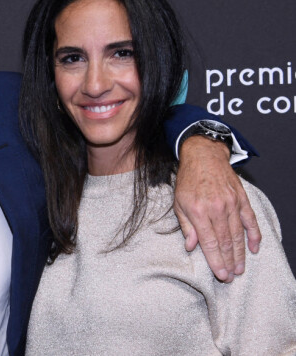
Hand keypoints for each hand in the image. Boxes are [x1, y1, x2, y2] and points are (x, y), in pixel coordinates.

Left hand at [174, 136, 260, 281]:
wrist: (203, 156)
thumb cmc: (188, 180)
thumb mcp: (178, 202)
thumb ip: (186, 226)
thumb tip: (191, 247)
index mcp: (198, 210)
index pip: (210, 242)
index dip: (216, 261)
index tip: (221, 275)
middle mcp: (216, 208)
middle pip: (225, 241)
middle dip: (228, 262)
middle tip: (231, 277)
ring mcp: (231, 203)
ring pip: (238, 234)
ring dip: (240, 254)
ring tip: (240, 268)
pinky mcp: (241, 198)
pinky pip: (250, 220)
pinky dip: (254, 235)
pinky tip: (254, 248)